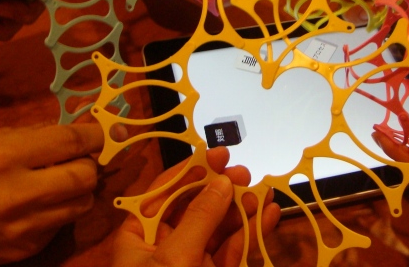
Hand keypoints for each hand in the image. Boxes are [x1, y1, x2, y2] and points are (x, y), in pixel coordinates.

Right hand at [0, 123, 104, 265]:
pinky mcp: (24, 250)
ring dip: (80, 189)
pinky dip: (60, 211)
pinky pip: (61, 225)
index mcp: (4, 156)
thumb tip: (72, 126)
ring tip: (61, 182)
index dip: (95, 135)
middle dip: (90, 163)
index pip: (70, 141)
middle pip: (85, 175)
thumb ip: (31, 134)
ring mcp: (23, 227)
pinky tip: (40, 205)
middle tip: (80, 159)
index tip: (105, 132)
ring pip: (82, 203)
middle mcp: (17, 193)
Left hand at [111, 147, 280, 266]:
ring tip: (261, 191)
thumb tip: (220, 181)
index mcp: (140, 237)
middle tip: (243, 173)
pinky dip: (251, 233)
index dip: (190, 170)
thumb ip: (199, 218)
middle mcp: (164, 246)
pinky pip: (233, 250)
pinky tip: (268, 215)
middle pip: (194, 205)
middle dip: (220, 188)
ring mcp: (191, 262)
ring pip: (219, 226)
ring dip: (241, 208)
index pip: (163, 192)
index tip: (216, 153)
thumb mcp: (175, 259)